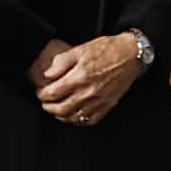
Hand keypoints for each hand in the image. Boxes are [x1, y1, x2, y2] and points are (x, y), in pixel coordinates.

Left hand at [29, 33, 151, 127]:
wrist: (131, 55)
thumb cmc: (107, 50)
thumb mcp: (79, 49)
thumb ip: (61, 62)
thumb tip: (47, 74)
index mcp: (80, 77)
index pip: (53, 93)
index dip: (41, 94)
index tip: (39, 91)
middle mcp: (89, 92)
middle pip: (61, 109)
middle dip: (48, 107)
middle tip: (44, 102)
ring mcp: (100, 101)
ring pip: (74, 117)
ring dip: (61, 116)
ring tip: (56, 109)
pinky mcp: (108, 105)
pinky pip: (91, 120)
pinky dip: (79, 121)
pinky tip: (73, 115)